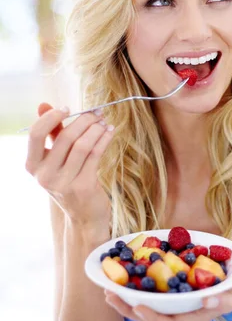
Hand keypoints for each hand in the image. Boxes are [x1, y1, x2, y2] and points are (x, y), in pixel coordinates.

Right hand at [25, 102, 113, 226]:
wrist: (84, 216)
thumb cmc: (69, 181)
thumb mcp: (55, 159)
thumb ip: (50, 132)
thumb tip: (43, 104)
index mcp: (33, 165)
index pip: (36, 134)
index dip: (51, 117)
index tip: (67, 108)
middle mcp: (45, 175)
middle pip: (65, 137)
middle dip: (84, 120)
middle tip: (96, 113)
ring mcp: (64, 183)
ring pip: (83, 145)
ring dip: (96, 129)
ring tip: (104, 122)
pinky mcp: (84, 186)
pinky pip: (95, 154)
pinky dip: (104, 139)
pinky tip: (109, 132)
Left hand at [104, 267, 231, 320]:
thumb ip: (224, 300)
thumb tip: (206, 303)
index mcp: (196, 317)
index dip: (152, 318)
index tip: (137, 307)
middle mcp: (183, 314)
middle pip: (152, 318)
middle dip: (130, 310)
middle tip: (110, 297)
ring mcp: (178, 305)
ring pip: (149, 308)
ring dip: (128, 301)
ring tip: (110, 290)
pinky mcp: (175, 294)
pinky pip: (154, 296)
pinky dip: (138, 290)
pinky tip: (126, 279)